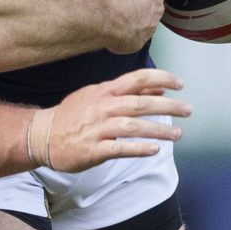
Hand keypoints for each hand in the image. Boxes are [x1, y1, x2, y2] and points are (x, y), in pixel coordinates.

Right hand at [35, 68, 191, 172]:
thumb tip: (157, 89)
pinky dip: (138, 149)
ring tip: (178, 134)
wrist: (42, 135)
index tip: (180, 84)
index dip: (161, 79)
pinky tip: (154, 150)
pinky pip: (120, 148)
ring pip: (133, 126)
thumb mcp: (97, 96)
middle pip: (140, 103)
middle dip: (168, 106)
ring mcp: (98, 129)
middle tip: (188, 110)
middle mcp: (103, 107)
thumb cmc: (72, 115)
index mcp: (104, 91)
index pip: (137, 79)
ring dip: (158, 129)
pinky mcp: (93, 149)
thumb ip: (127, 92)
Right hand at [101, 0, 171, 53]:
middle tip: (130, 1)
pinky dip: (128, 35)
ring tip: (122, 16)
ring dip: (138, 20)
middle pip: (155, 7)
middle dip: (146, 5)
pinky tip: (117, 30)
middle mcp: (157, 11)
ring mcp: (147, 29)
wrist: (106, 13)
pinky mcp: (135, 43)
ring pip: (146, 24)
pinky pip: (133, 39)